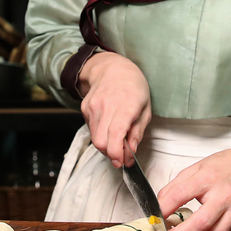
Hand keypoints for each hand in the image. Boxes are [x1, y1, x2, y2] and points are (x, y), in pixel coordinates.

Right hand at [77, 50, 151, 167]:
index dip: (117, 154)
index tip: (122, 162)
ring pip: (94, 138)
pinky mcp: (84, 108)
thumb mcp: (145, 109)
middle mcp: (106, 106)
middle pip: (101, 142)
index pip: (115, 135)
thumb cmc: (134, 87)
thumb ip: (138, 132)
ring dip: (106, 145)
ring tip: (117, 140)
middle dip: (110, 154)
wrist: (113, 68)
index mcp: (125, 106)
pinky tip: (108, 126)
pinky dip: (100, 134)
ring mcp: (92, 107)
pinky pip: (91, 129)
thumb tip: (131, 153)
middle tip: (121, 155)